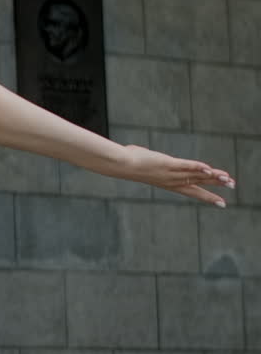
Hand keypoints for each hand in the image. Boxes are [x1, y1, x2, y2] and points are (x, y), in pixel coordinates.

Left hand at [118, 145, 234, 205]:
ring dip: (213, 177)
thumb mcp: (143, 161)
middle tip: (232, 187)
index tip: (221, 203)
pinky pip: (186, 166)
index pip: (192, 191)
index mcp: (168, 183)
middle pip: (198, 184)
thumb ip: (147, 159)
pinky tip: (209, 170)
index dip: (207, 196)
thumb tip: (136, 151)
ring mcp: (170, 173)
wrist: (121, 164)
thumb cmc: (129, 161)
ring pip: (196, 176)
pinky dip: (198, 168)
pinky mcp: (168, 164)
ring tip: (228, 179)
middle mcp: (171, 180)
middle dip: (216, 187)